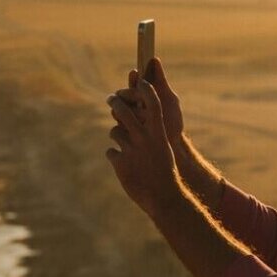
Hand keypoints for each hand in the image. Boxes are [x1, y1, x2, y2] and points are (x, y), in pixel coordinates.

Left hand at [106, 68, 181, 215]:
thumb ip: (150, 133)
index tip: (139, 80)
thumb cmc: (165, 171)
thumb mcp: (162, 148)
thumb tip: (137, 117)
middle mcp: (144, 138)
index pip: (152, 103)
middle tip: (112, 97)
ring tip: (127, 150)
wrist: (163, 197)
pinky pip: (111, 152)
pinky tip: (126, 167)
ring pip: (114, 131)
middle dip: (115, 100)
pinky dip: (116, 157)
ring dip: (118, 137)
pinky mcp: (120, 162)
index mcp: (159, 133)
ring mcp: (131, 150)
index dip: (145, 89)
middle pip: (124, 110)